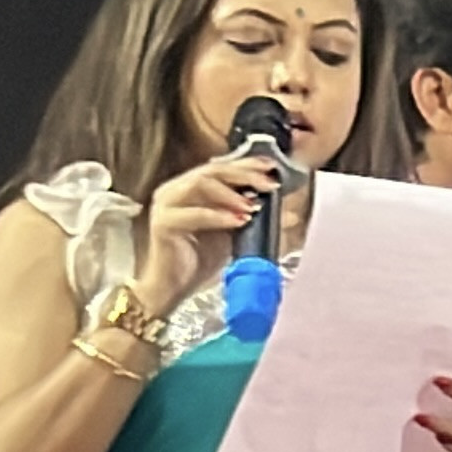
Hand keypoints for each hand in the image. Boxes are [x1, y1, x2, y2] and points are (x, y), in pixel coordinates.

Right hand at [129, 151, 286, 314]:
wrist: (175, 286)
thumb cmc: (202, 259)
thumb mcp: (235, 234)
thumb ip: (254, 218)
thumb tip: (289, 212)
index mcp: (191, 188)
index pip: (221, 167)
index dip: (247, 164)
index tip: (272, 167)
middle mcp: (175, 190)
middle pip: (211, 171)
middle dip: (244, 175)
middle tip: (269, 184)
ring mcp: (166, 205)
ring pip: (199, 185)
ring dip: (231, 194)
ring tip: (253, 206)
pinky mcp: (163, 224)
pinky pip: (192, 214)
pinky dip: (218, 216)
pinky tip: (239, 221)